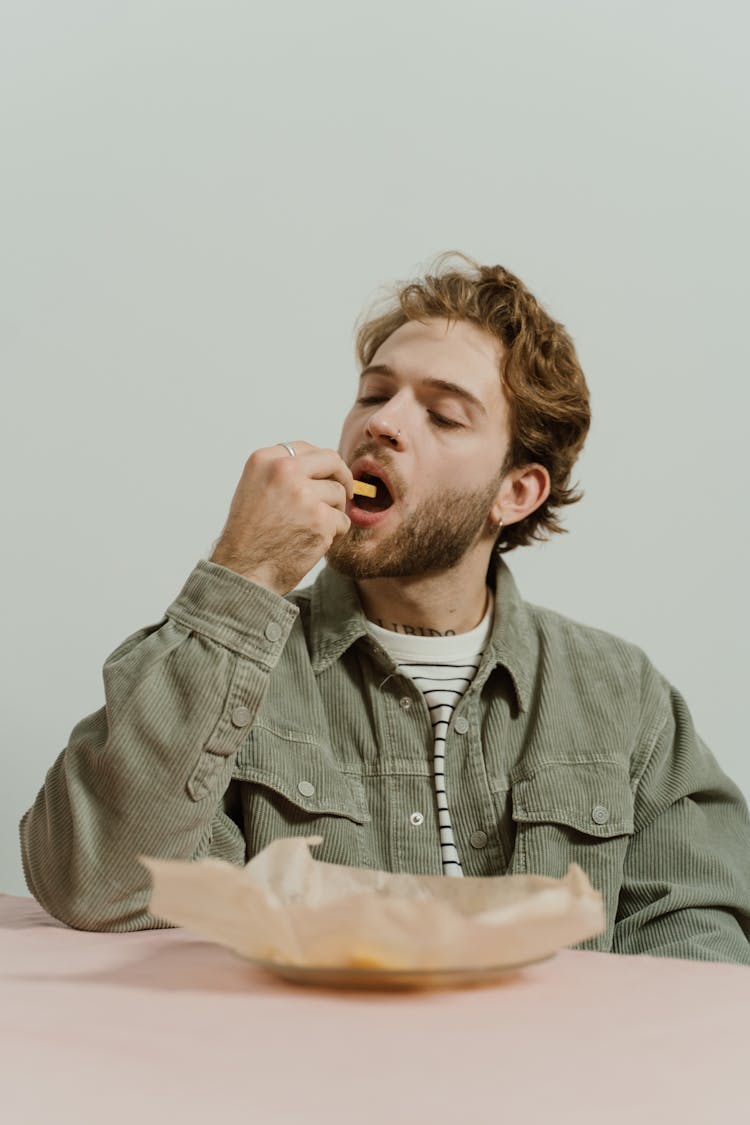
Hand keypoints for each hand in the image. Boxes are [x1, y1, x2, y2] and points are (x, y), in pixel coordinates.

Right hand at [209, 442, 353, 594]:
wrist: (242, 571)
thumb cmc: (248, 536)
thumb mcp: (254, 489)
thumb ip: (282, 473)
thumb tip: (319, 468)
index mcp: (265, 460)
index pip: (306, 448)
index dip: (320, 465)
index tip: (325, 476)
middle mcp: (284, 471)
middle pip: (331, 461)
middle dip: (342, 477)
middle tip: (347, 491)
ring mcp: (304, 495)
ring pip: (339, 494)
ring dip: (333, 512)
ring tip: (311, 528)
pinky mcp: (320, 520)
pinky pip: (343, 521)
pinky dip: (334, 534)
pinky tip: (314, 542)